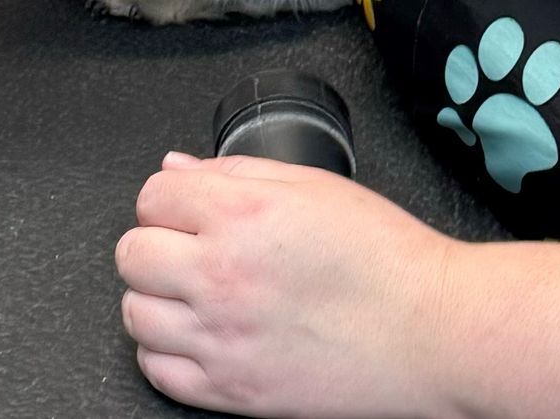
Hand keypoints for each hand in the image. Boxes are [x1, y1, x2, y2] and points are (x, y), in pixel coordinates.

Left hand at [115, 151, 463, 418]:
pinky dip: (165, 351)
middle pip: (132, 252)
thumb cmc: (382, 256)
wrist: (427, 330)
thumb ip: (236, 170)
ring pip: (135, 312)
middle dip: (156, 243)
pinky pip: (156, 369)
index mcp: (242, 211)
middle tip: (188, 248)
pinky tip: (197, 335)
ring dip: (157, 297)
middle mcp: (221, 272)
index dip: (170, 198)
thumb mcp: (313, 185)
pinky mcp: (232, 390)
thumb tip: (178, 168)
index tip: (187, 208)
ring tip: (194, 292)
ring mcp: (221, 337)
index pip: (152, 195)